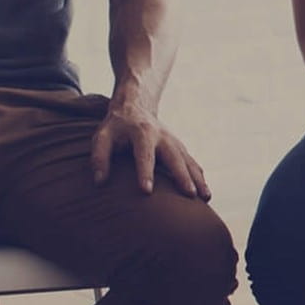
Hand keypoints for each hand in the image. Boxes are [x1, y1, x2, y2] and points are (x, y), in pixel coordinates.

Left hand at [92, 98, 209, 197]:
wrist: (135, 106)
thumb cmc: (116, 127)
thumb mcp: (102, 136)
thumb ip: (99, 157)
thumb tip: (100, 182)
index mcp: (141, 132)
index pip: (144, 154)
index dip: (145, 172)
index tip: (146, 191)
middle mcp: (162, 136)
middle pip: (174, 157)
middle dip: (182, 176)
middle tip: (189, 194)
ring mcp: (174, 142)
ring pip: (188, 161)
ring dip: (198, 179)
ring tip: (206, 198)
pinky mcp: (180, 148)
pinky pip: (192, 163)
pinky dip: (200, 177)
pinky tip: (205, 193)